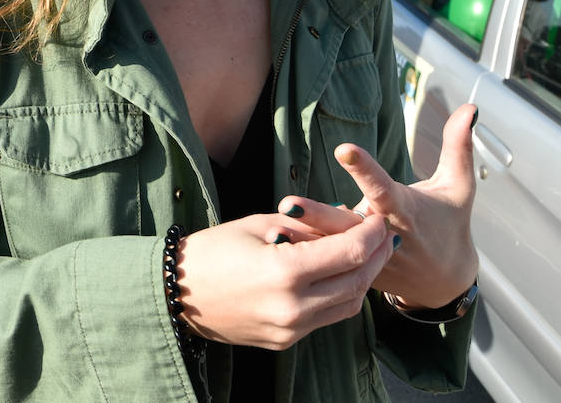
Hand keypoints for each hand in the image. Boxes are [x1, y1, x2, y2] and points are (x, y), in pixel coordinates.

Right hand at [174, 210, 395, 349]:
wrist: (176, 293)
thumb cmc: (211, 250)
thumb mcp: (258, 224)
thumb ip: (306, 224)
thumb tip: (346, 218)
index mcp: (284, 271)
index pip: (349, 252)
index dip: (371, 233)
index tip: (378, 218)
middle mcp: (293, 307)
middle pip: (357, 281)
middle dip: (376, 255)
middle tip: (384, 235)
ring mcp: (290, 329)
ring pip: (348, 305)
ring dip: (364, 278)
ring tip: (370, 255)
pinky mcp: (285, 341)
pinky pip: (326, 318)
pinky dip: (341, 295)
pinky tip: (342, 275)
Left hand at [280, 103, 478, 310]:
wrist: (446, 283)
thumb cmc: (451, 224)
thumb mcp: (459, 186)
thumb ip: (458, 147)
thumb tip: (469, 108)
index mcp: (406, 211)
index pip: (384, 187)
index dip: (365, 170)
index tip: (344, 149)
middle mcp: (385, 235)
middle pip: (349, 224)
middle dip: (319, 215)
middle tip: (288, 204)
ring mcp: (369, 258)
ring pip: (333, 248)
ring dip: (302, 239)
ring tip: (270, 231)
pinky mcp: (357, 272)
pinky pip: (327, 264)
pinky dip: (304, 255)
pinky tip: (272, 247)